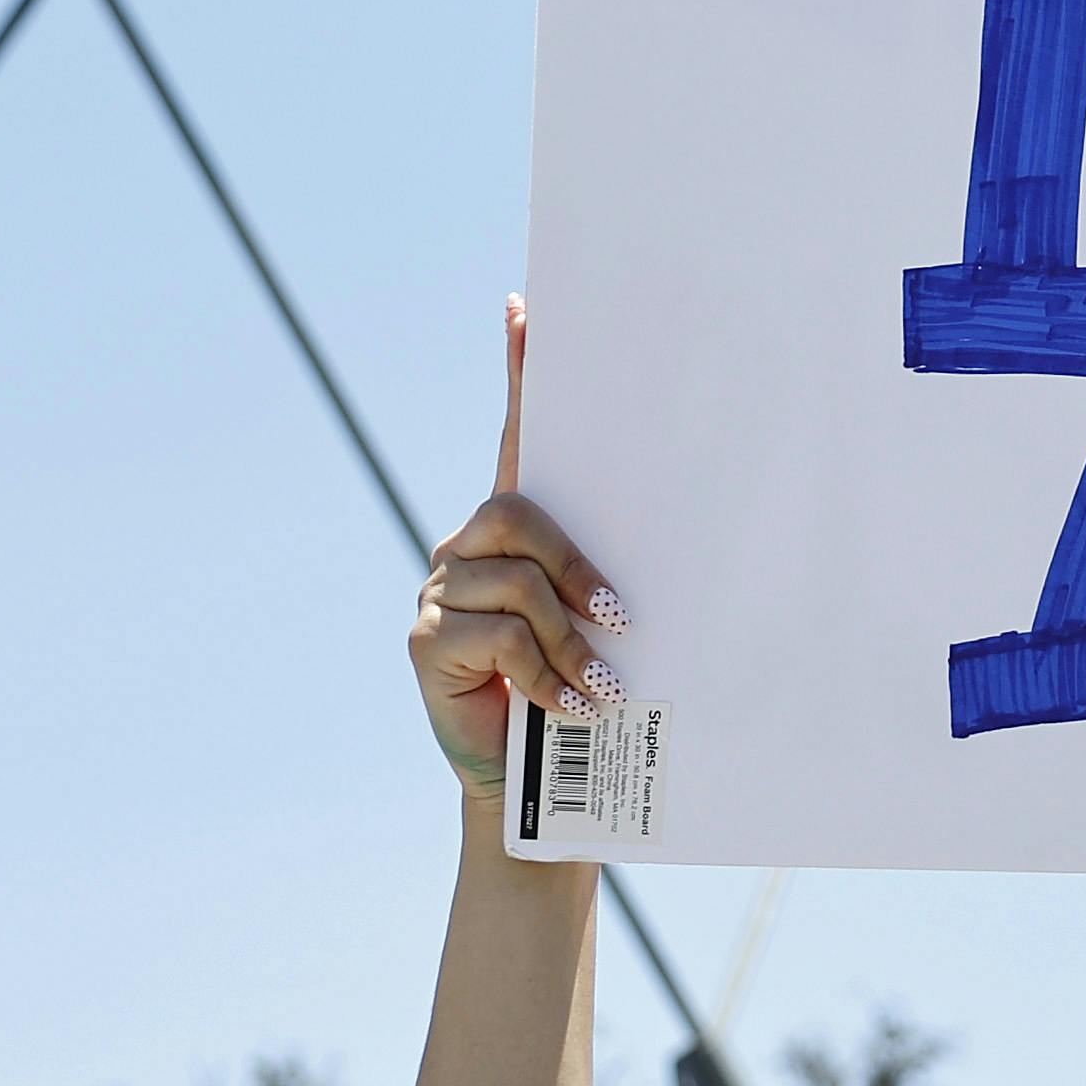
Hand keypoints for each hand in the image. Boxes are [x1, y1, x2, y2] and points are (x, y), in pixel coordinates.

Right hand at [409, 297, 629, 800]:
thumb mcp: (598, 629)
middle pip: (520, 515)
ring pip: (516, 584)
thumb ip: (607, 586)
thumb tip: (656, 573)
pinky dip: (544, 673)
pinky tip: (566, 704)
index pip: (517, 438)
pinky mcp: (429, 639)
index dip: (518, 374)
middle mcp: (471, 547)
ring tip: (602, 686)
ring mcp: (444, 590)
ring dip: (570, 639)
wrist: (530, 777)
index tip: (524, 309)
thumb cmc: (577, 690)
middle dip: (577, 567)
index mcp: (515, 532)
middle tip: (622, 620)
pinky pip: (499, 637)